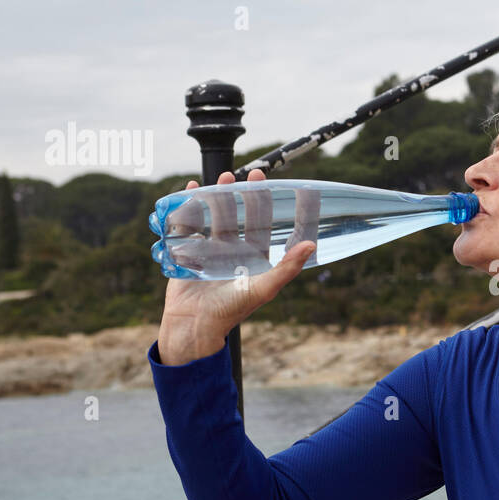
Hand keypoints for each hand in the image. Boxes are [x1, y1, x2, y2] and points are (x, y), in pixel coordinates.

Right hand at [157, 167, 315, 364]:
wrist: (194, 325)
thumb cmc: (232, 310)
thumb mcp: (264, 288)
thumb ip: (287, 267)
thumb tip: (311, 245)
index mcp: (253, 256)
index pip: (264, 224)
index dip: (268, 204)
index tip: (273, 185)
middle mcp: (233, 250)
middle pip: (240, 214)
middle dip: (244, 193)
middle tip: (249, 174)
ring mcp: (209, 248)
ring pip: (216, 214)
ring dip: (219, 195)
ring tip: (223, 177)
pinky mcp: (187, 249)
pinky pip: (188, 222)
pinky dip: (189, 205)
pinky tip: (191, 190)